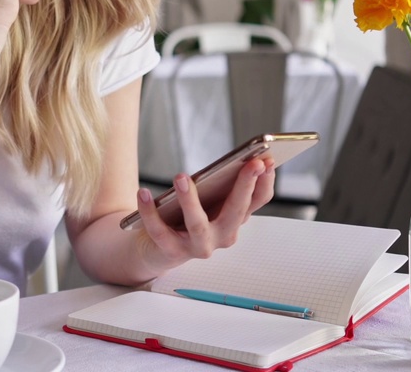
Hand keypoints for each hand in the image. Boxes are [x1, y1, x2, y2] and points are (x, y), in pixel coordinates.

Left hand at [134, 158, 276, 270]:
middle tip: (250, 163)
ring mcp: (199, 246)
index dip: (265, 182)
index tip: (268, 160)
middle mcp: (222, 236)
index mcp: (234, 219)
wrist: (156, 248)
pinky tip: (143, 192)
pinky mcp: (172, 251)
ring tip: (181, 176)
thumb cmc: (186, 217)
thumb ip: (223, 184)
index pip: (257, 201)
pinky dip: (149, 212)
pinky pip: (159, 231)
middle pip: (236, 212)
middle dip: (244, 187)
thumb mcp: (209, 199)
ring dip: (190, 200)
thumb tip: (238, 159)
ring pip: (197, 224)